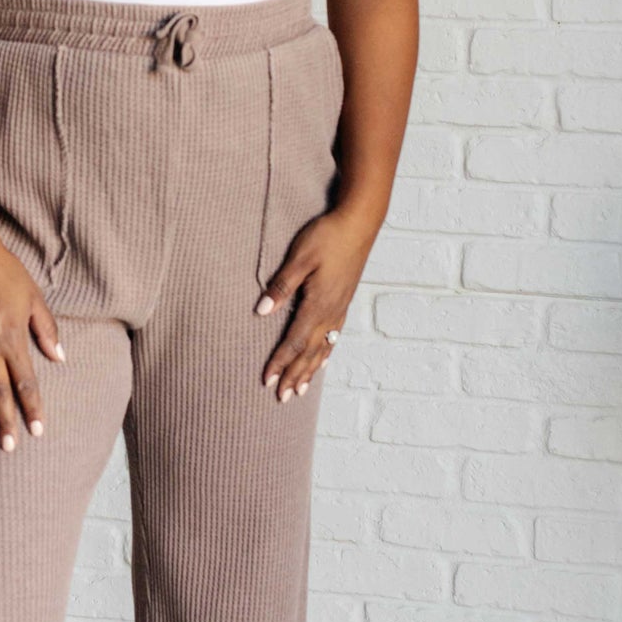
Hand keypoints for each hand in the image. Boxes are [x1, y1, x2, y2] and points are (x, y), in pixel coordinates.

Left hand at [255, 208, 375, 400]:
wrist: (359, 223)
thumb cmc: (327, 236)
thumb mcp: (299, 257)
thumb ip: (281, 285)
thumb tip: (262, 310)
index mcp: (318, 303)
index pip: (294, 341)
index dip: (280, 362)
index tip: (267, 380)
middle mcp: (331, 311)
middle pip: (309, 351)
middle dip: (294, 375)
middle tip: (281, 398)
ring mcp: (340, 308)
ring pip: (323, 347)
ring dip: (309, 370)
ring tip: (299, 390)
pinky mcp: (344, 301)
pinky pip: (334, 336)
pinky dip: (326, 353)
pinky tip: (322, 361)